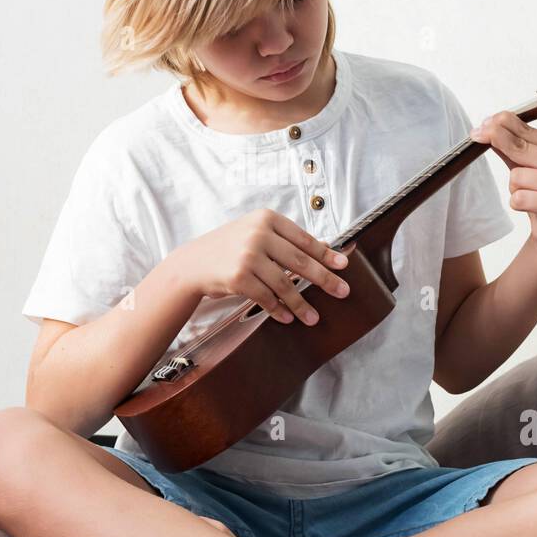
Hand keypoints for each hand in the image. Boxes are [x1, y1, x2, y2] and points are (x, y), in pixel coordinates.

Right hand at [177, 208, 353, 325]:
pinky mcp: (239, 277)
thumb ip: (285, 239)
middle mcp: (259, 234)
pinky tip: (288, 318)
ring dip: (301, 304)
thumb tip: (324, 247)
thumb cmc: (228, 248)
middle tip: (342, 292)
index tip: (344, 265)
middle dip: (325, 279)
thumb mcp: (254, 232)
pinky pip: (267, 298)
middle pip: (301, 261)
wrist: (192, 263)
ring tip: (313, 318)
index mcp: (267, 219)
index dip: (326, 254)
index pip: (304, 239)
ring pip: (285, 284)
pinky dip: (279, 310)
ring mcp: (248, 256)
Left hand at [469, 111, 536, 260]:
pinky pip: (517, 198)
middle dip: (496, 139)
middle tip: (476, 135)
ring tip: (529, 195)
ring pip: (515, 176)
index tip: (482, 124)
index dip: (501, 124)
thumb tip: (489, 128)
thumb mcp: (528, 168)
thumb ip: (513, 149)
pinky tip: (530, 208)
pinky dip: (517, 204)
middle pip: (519, 146)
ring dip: (514, 188)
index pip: (527, 130)